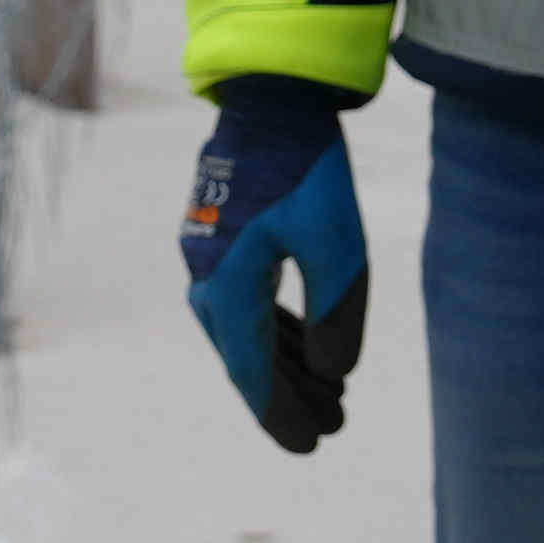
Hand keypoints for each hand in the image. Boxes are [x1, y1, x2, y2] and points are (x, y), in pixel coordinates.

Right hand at [174, 88, 367, 452]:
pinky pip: (245, 299)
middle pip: (246, 356)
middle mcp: (206, 276)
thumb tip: (334, 373)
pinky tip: (304, 343)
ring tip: (331, 391)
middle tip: (334, 427)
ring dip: (285, 362)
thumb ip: (336, 315)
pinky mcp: (221, 235)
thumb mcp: (337, 246)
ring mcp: (208, 254)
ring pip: (245, 328)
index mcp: (227, 285)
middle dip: (288, 395)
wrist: (270, 95)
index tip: (310, 448)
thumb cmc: (307, 168)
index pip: (252, 370)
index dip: (281, 414)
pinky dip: (275, 327)